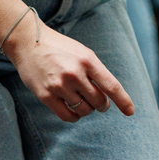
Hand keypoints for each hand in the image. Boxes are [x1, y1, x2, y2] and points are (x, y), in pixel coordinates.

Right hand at [2, 17, 134, 121]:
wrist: (28, 42)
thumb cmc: (60, 49)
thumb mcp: (82, 53)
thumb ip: (95, 73)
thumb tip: (108, 98)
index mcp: (87, 60)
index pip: (111, 85)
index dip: (123, 101)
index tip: (130, 111)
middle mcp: (74, 73)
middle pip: (99, 102)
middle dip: (102, 105)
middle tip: (98, 102)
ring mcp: (59, 85)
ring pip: (84, 110)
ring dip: (87, 110)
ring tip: (82, 101)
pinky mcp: (46, 95)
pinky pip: (67, 116)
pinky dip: (74, 117)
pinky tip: (74, 111)